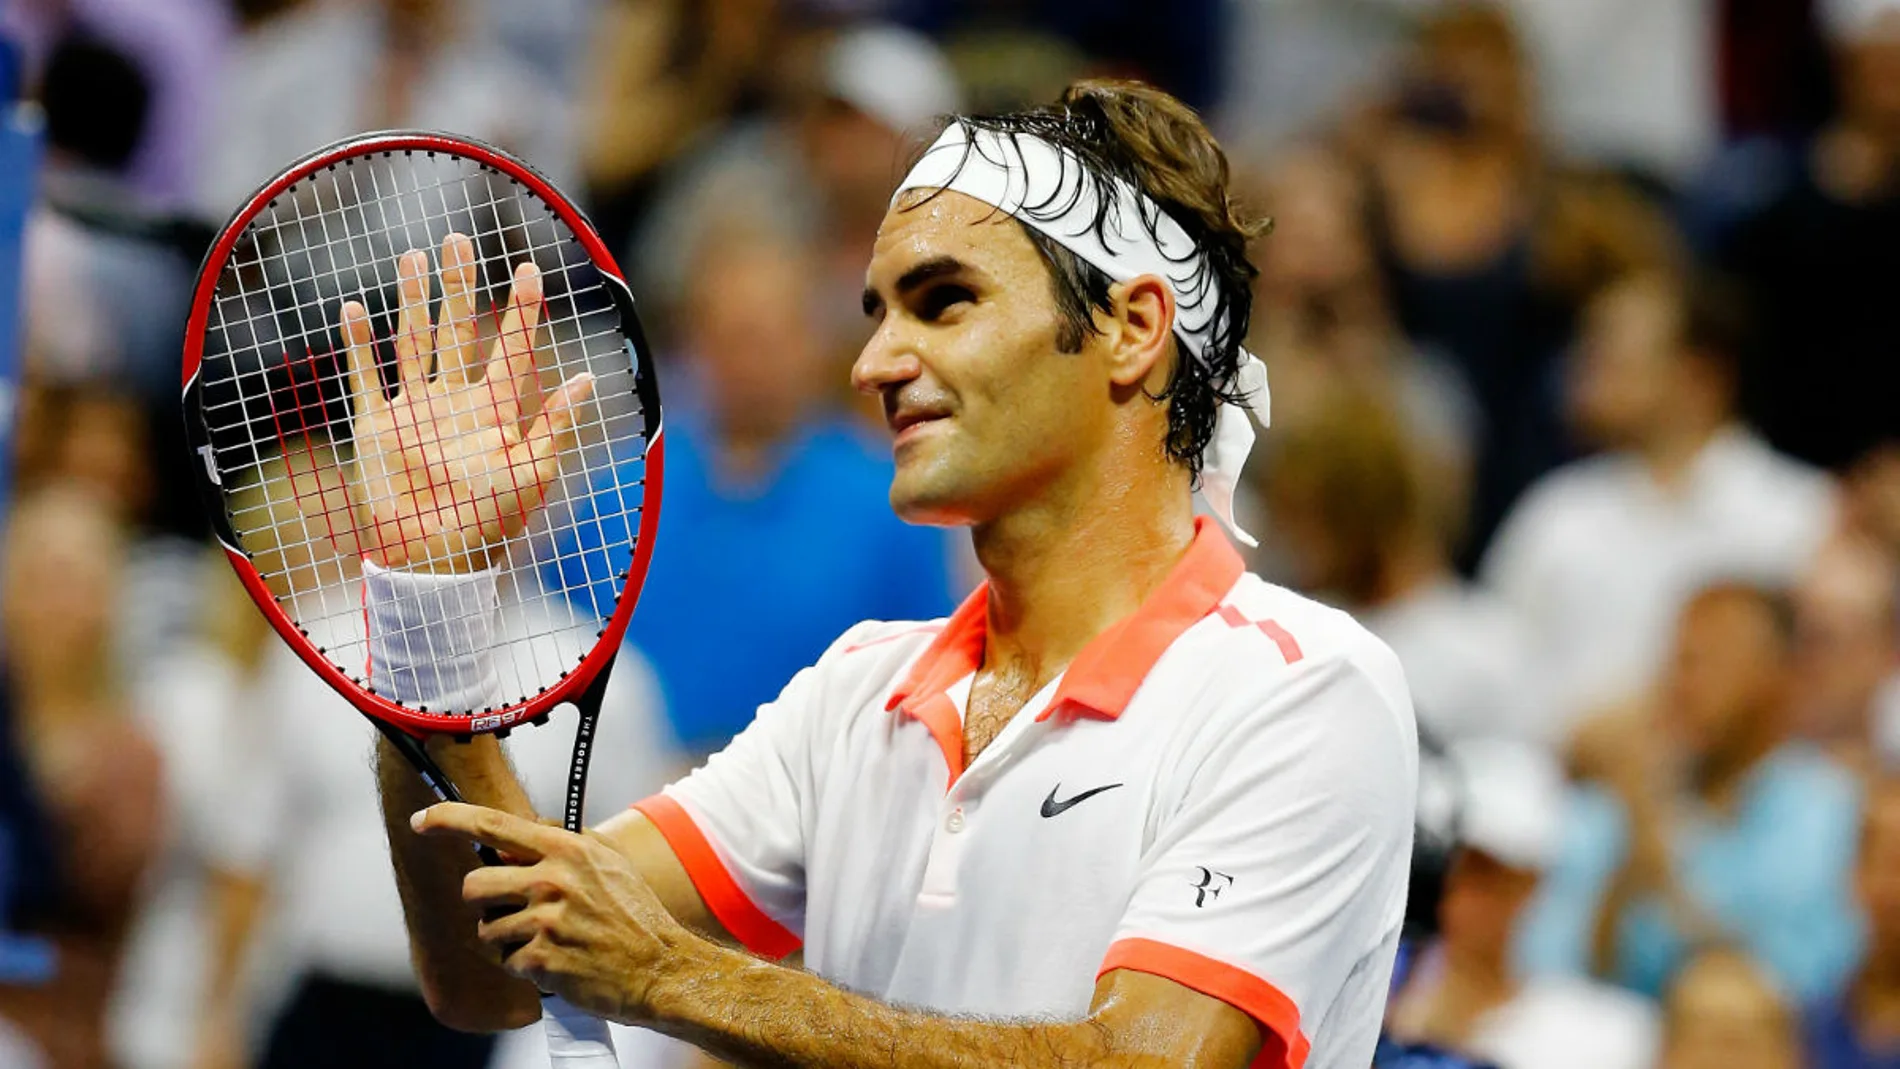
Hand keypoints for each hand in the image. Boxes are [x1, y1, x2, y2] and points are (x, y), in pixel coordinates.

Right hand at [334, 233, 594, 572]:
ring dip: (412, 299)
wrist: (433, 562)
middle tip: (460, 238)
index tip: (530, 269)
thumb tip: (589, 378)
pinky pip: (366, 377)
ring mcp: (414, 412)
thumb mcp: (532, 473)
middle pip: (457, 330)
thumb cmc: (489, 524)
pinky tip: (355, 308)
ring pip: (414, 341)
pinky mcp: (377, 427)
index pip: (511, 349)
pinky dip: (359, 345)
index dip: (522, 311)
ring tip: (414, 256)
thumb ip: (554, 424)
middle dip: (459, 285)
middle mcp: (455, 403)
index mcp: (495, 412)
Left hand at [411, 801, 699, 1022]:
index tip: (420, 821)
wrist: (662, 968)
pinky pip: (505, 961)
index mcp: (566, 849)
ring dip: (507, 941)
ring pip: (487, 929)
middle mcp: (552, 880)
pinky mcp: (542, 960)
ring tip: (547, 942)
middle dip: (485, 904)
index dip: (448, 820)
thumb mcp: (608, 863)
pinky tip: (555, 964)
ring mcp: (545, 921)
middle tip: (514, 913)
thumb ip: (564, 843)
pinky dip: (524, 968)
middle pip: (474, 886)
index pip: (492, 825)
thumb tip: (523, 828)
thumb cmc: (635, 915)